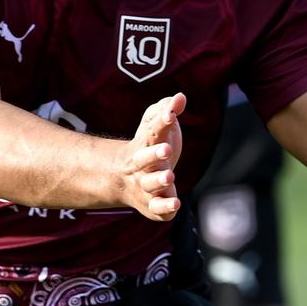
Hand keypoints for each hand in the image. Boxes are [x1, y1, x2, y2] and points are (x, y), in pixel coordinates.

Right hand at [121, 93, 185, 220]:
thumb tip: (180, 97)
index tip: (171, 113)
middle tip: (166, 150)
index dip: (162, 121)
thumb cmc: (148, 146)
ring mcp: (145, 186)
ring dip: (159, 181)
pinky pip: (156, 208)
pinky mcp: (152, 204)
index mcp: (145, 144)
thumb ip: (167, 110)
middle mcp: (142, 166)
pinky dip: (164, 208)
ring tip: (170, 177)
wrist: (125, 179)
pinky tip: (176, 204)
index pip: (153, 130)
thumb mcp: (154, 125)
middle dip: (155, 155)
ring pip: (150, 185)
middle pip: (145, 159)